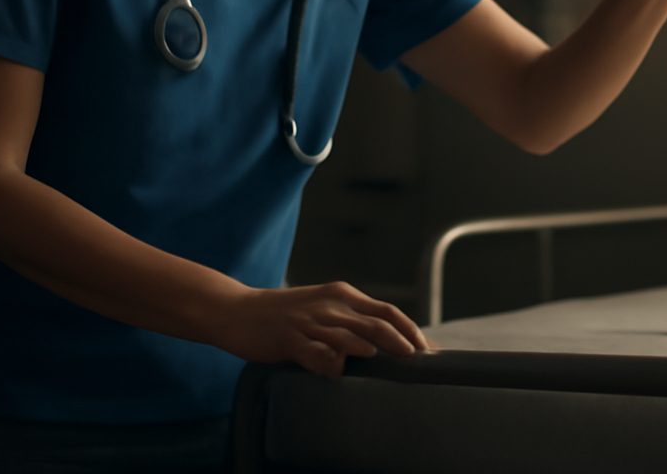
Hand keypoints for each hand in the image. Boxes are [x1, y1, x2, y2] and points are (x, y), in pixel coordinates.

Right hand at [215, 281, 428, 378]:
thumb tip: (382, 343)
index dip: (409, 328)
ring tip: (392, 360)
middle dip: (401, 340)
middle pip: (375, 322)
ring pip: (348, 335)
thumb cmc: (285, 314)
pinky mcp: (289, 339)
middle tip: (418, 359)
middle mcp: (330, 305)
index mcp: (342, 295)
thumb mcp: (322, 308)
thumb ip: (349, 321)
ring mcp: (310, 322)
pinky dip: (328, 362)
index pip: (386, 310)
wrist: (239, 310)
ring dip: (372, 347)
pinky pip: (314, 352)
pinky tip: (337, 371)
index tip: (427, 348)